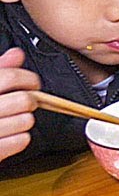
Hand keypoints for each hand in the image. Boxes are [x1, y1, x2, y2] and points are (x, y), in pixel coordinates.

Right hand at [0, 47, 39, 164]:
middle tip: (25, 102)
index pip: (10, 77)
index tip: (32, 83)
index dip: (28, 78)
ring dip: (25, 119)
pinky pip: (21, 141)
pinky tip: (10, 134)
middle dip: (30, 100)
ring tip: (13, 119)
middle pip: (24, 100)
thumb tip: (16, 54)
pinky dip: (20, 138)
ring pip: (26, 121)